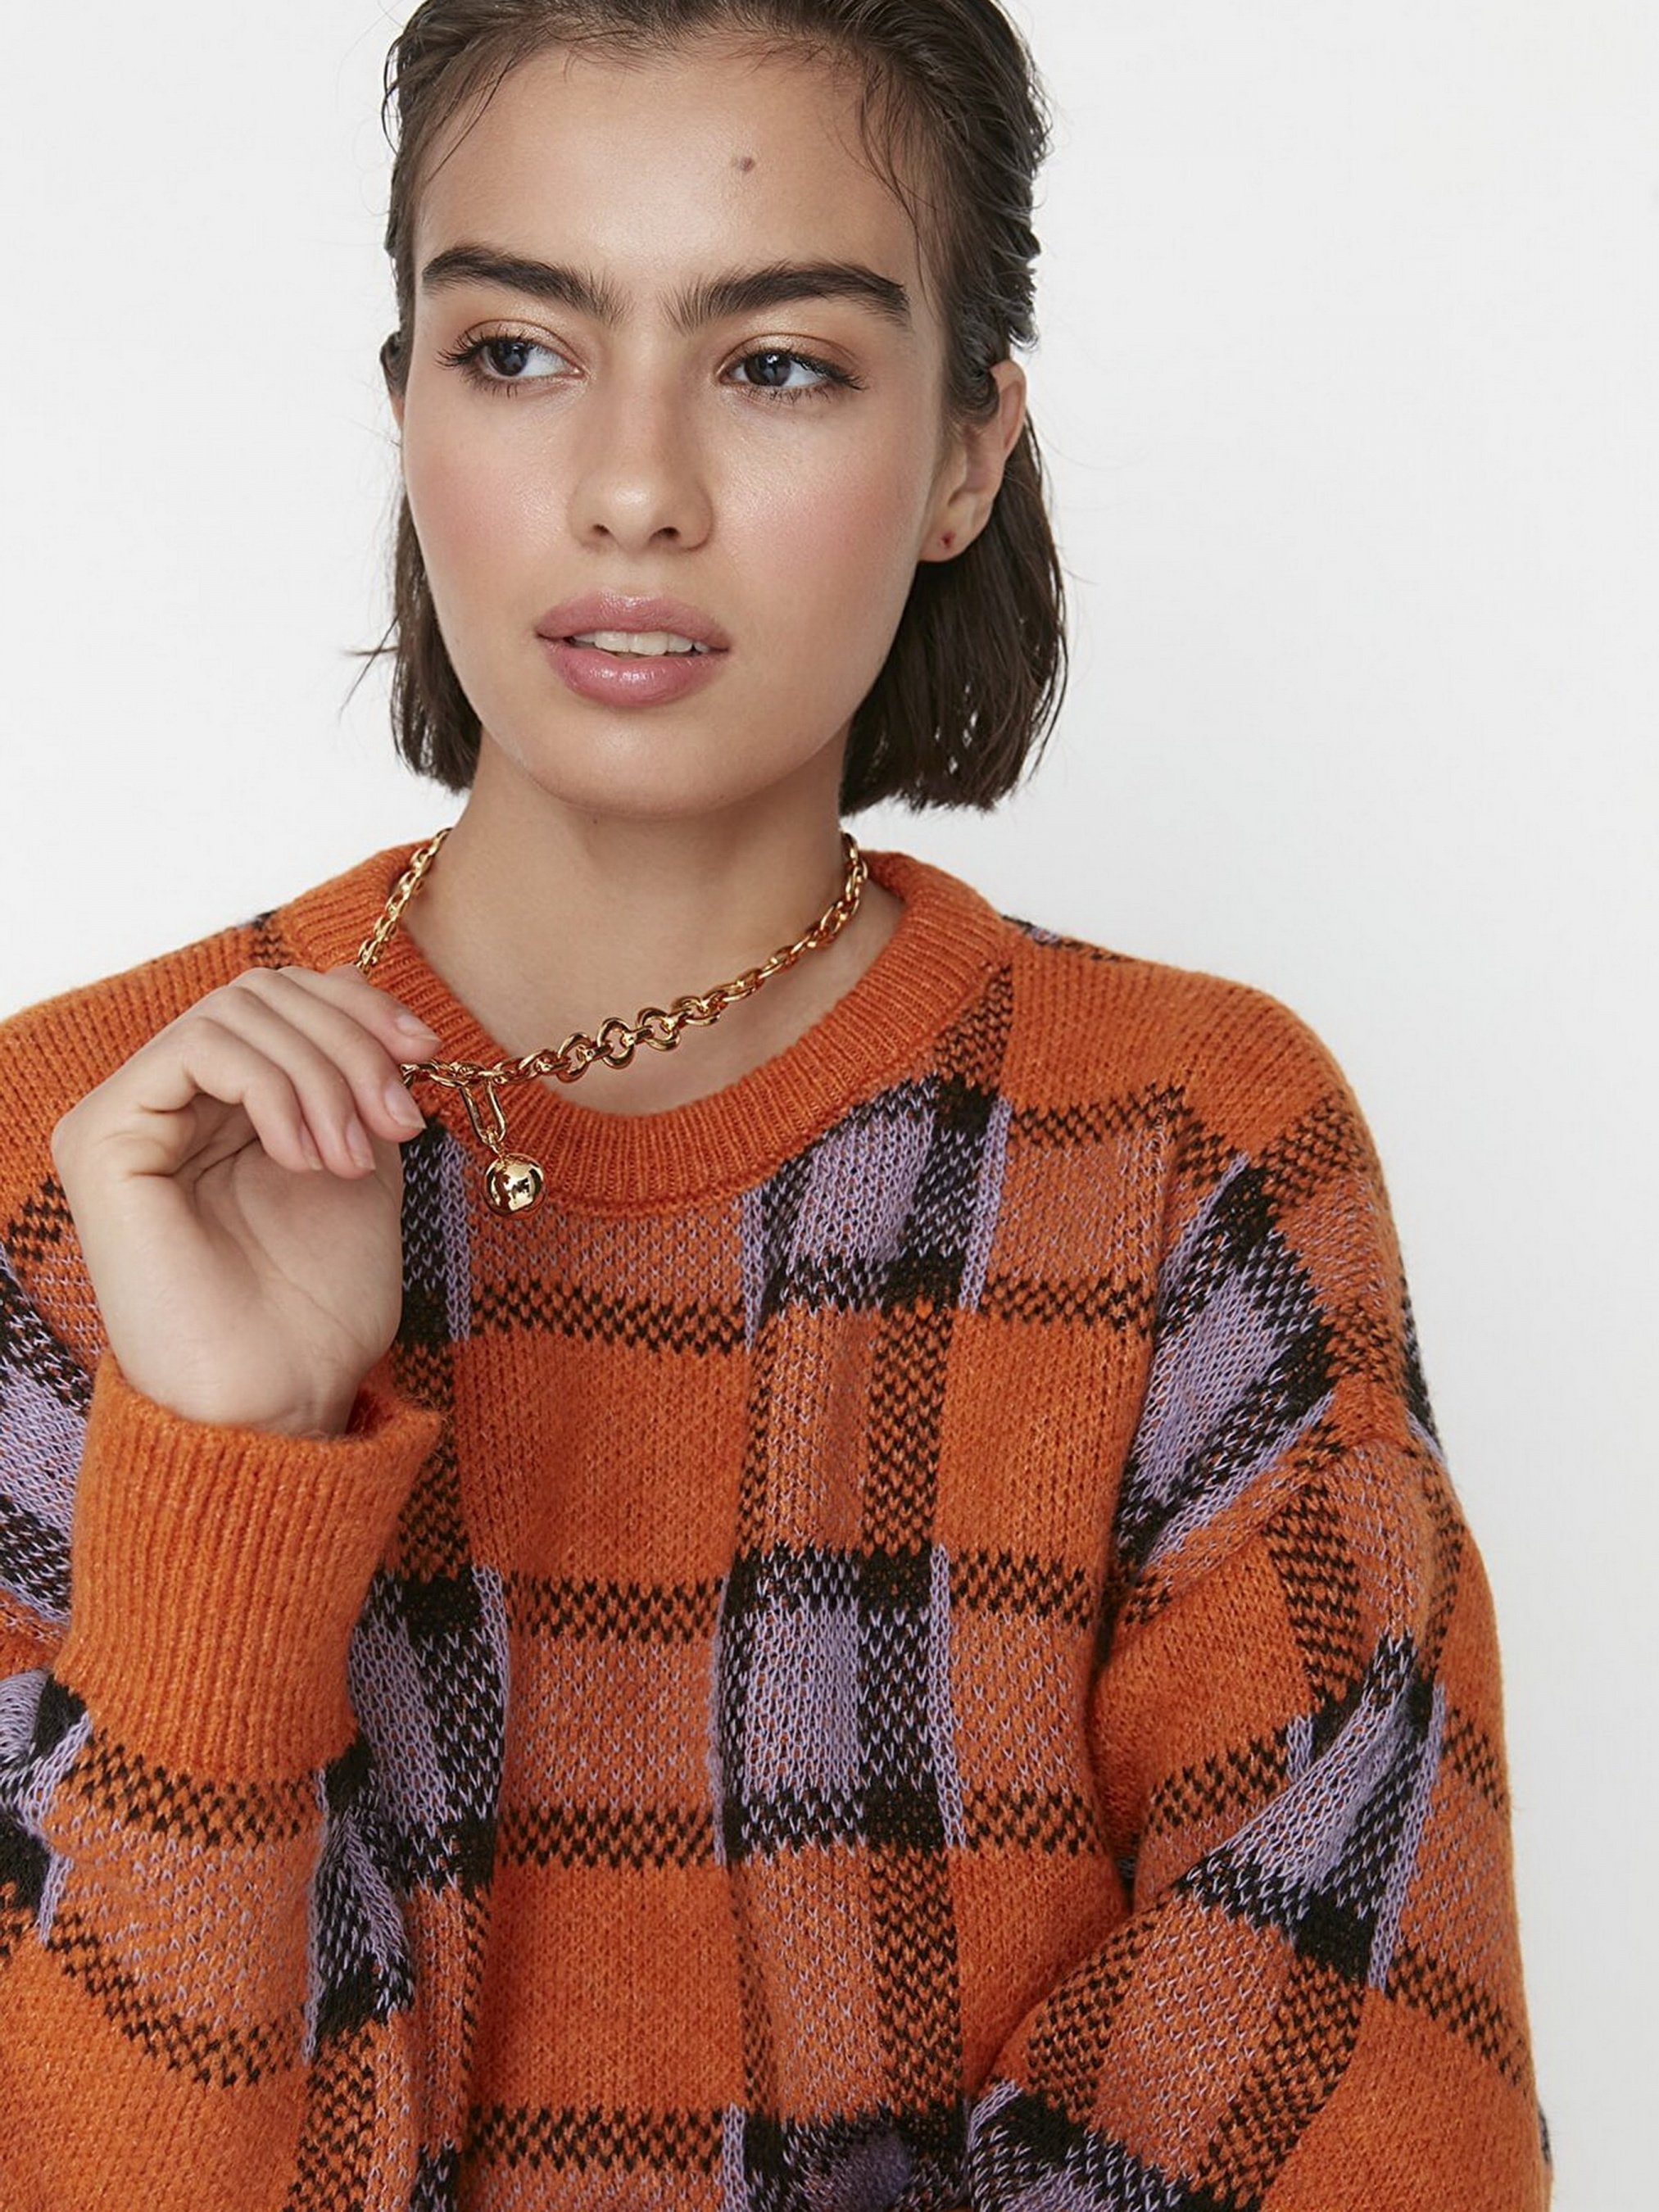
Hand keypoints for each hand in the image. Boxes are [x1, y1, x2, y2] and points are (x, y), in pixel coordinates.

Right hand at [51, 962, 440, 1436]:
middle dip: (351, 1043)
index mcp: (224, 1105)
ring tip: (352, 1158)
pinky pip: (198, 1048)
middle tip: (398, 1122)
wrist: (283, 1395)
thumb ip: (354, 1078)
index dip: (360, 1007)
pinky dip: (273, 1087)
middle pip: (264, 992)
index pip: (284, 998)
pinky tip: (302, 1156)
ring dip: (322, 1074)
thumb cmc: (318, 1305)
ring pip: (236, 1010)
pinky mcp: (103, 1135)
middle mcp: (168, 1101)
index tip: (424, 1053)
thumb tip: (367, 994)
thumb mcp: (361, 1162)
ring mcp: (130, 1115)